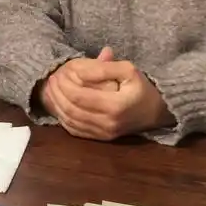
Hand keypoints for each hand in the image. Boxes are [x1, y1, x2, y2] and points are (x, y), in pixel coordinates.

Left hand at [42, 50, 174, 140]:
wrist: (155, 111)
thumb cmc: (140, 87)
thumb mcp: (128, 70)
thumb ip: (104, 67)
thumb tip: (78, 69)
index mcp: (115, 106)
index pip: (79, 96)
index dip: (64, 85)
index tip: (57, 73)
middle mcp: (108, 124)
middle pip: (72, 109)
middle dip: (56, 94)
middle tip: (50, 80)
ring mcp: (104, 134)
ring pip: (70, 121)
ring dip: (56, 105)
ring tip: (50, 90)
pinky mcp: (101, 138)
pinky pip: (75, 130)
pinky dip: (62, 117)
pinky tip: (58, 105)